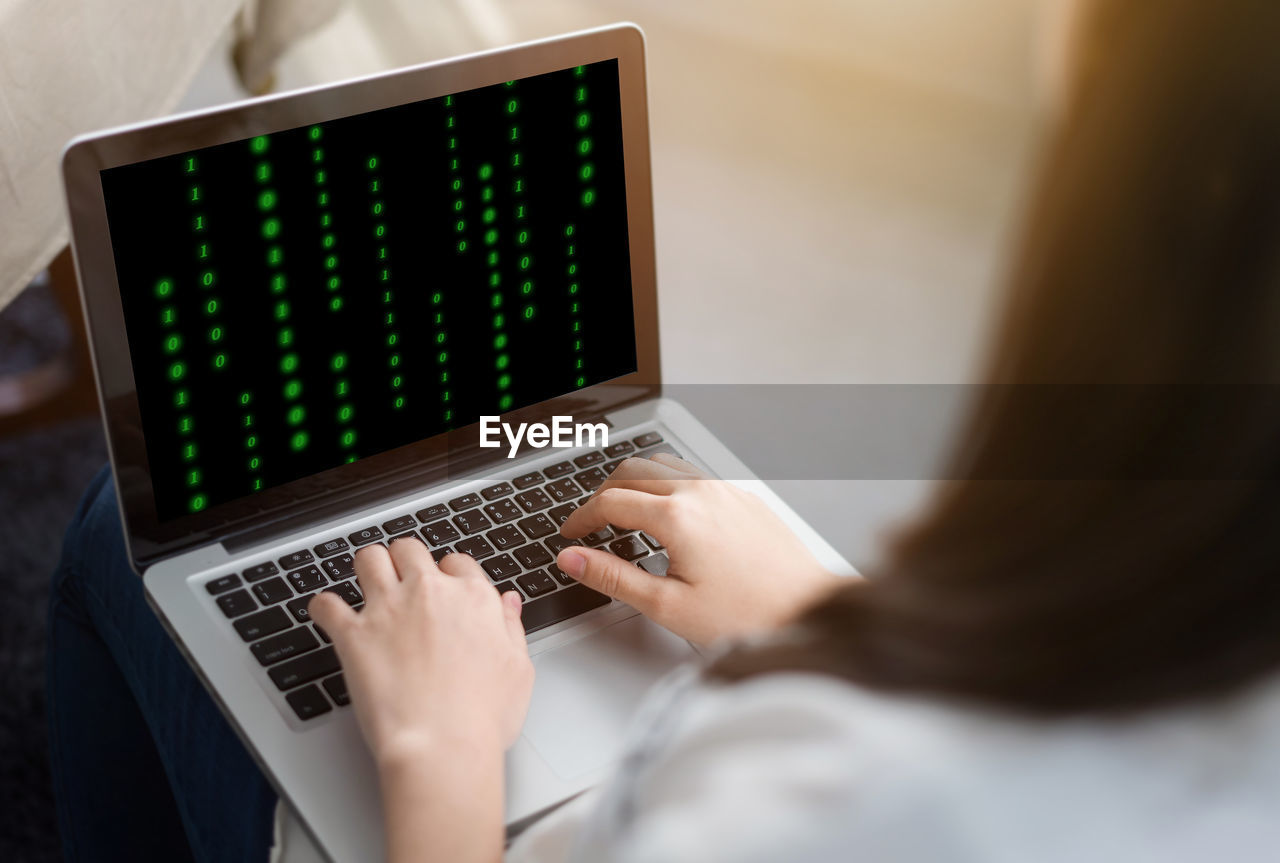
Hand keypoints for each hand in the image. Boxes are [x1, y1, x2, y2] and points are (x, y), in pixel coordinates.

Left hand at [309, 539, 534, 766]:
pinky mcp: (354, 634)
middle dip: (405, 561)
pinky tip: (329, 615)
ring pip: (369, 559)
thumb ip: (511, 627)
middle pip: (410, 550)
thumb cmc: (483, 718)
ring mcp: (389, 610)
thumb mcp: (519, 669)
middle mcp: (430, 594)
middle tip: (402, 581)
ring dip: (367, 567)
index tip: (442, 590)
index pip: (457, 562)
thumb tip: (507, 602)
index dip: (448, 575)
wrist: (443, 746)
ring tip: (367, 583)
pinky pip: (326, 604)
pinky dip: (323, 607)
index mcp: (473, 600)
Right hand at [556, 454, 837, 644]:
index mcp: (677, 517)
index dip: (581, 518)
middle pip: (632, 473)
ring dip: (636, 483)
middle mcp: (701, 492)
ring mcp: (726, 490)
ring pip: (664, 465)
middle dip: (603, 495)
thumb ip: (613, 577)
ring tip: (625, 514)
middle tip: (591, 524)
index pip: (610, 502)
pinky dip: (668, 484)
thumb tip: (573, 560)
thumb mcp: (667, 605)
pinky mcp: (744, 497)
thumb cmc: (748, 614)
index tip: (571, 535)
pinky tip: (671, 514)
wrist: (808, 610)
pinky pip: (694, 474)